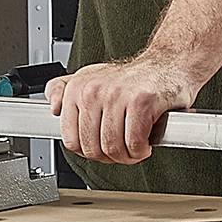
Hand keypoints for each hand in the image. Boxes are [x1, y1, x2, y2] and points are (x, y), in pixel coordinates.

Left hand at [44, 51, 200, 164]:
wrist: (168, 63)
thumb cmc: (132, 78)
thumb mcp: (91, 78)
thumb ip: (64, 91)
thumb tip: (53, 108)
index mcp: (78, 88)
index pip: (71, 140)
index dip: (89, 152)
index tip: (102, 148)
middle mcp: (94, 90)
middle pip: (92, 148)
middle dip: (109, 157)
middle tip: (122, 151)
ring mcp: (117, 95)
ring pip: (112, 148)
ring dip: (127, 157)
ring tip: (135, 148)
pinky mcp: (141, 101)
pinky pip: (134, 143)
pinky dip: (141, 150)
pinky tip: (145, 143)